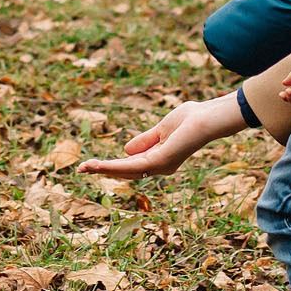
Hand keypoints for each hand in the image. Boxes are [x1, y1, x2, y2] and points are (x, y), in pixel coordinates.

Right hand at [78, 97, 239, 178]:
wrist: (208, 118)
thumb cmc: (192, 119)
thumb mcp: (161, 129)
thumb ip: (145, 140)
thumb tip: (126, 149)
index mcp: (161, 159)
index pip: (132, 165)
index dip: (113, 165)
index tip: (93, 164)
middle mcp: (160, 167)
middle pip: (126, 171)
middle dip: (103, 170)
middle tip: (82, 169)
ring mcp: (160, 166)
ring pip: (126, 170)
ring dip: (103, 169)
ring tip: (84, 168)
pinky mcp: (160, 162)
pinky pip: (132, 165)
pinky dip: (113, 166)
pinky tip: (99, 165)